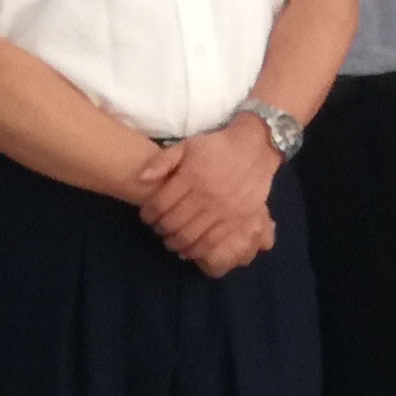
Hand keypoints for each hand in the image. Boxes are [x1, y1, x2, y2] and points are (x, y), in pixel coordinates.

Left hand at [144, 122, 279, 270]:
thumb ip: (163, 161)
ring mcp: (222, 211)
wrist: (254, 150)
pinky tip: (189, 250)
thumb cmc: (217, 147)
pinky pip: (212, 243)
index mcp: (191, 178)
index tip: (146, 216)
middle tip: (158, 229)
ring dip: (176, 243)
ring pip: (191, 236)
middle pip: (174, 223)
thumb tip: (142, 178)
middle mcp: (205, 197)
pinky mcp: (237, 221)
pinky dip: (197, 251)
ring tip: (171, 241)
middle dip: (161, 230)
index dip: (149, 214)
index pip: (161, 204)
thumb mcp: (187, 145)